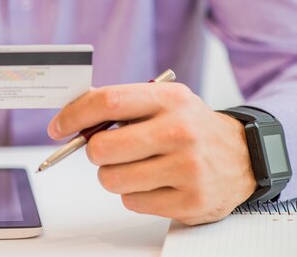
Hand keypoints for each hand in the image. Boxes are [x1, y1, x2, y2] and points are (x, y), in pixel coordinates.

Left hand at [47, 83, 256, 224]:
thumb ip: (121, 106)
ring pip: (112, 180)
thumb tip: (71, 118)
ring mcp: (187, 169)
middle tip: (105, 151)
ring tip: (134, 167)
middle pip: (102, 148)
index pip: (108, 102)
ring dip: (113, 176)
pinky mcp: (190, 201)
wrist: (243, 156)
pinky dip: (134, 195)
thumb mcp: (163, 102)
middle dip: (93, 152)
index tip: (58, 127)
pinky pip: (132, 202)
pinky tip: (154, 183)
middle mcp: (180, 132)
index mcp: (169, 99)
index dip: (74, 116)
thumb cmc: (190, 127)